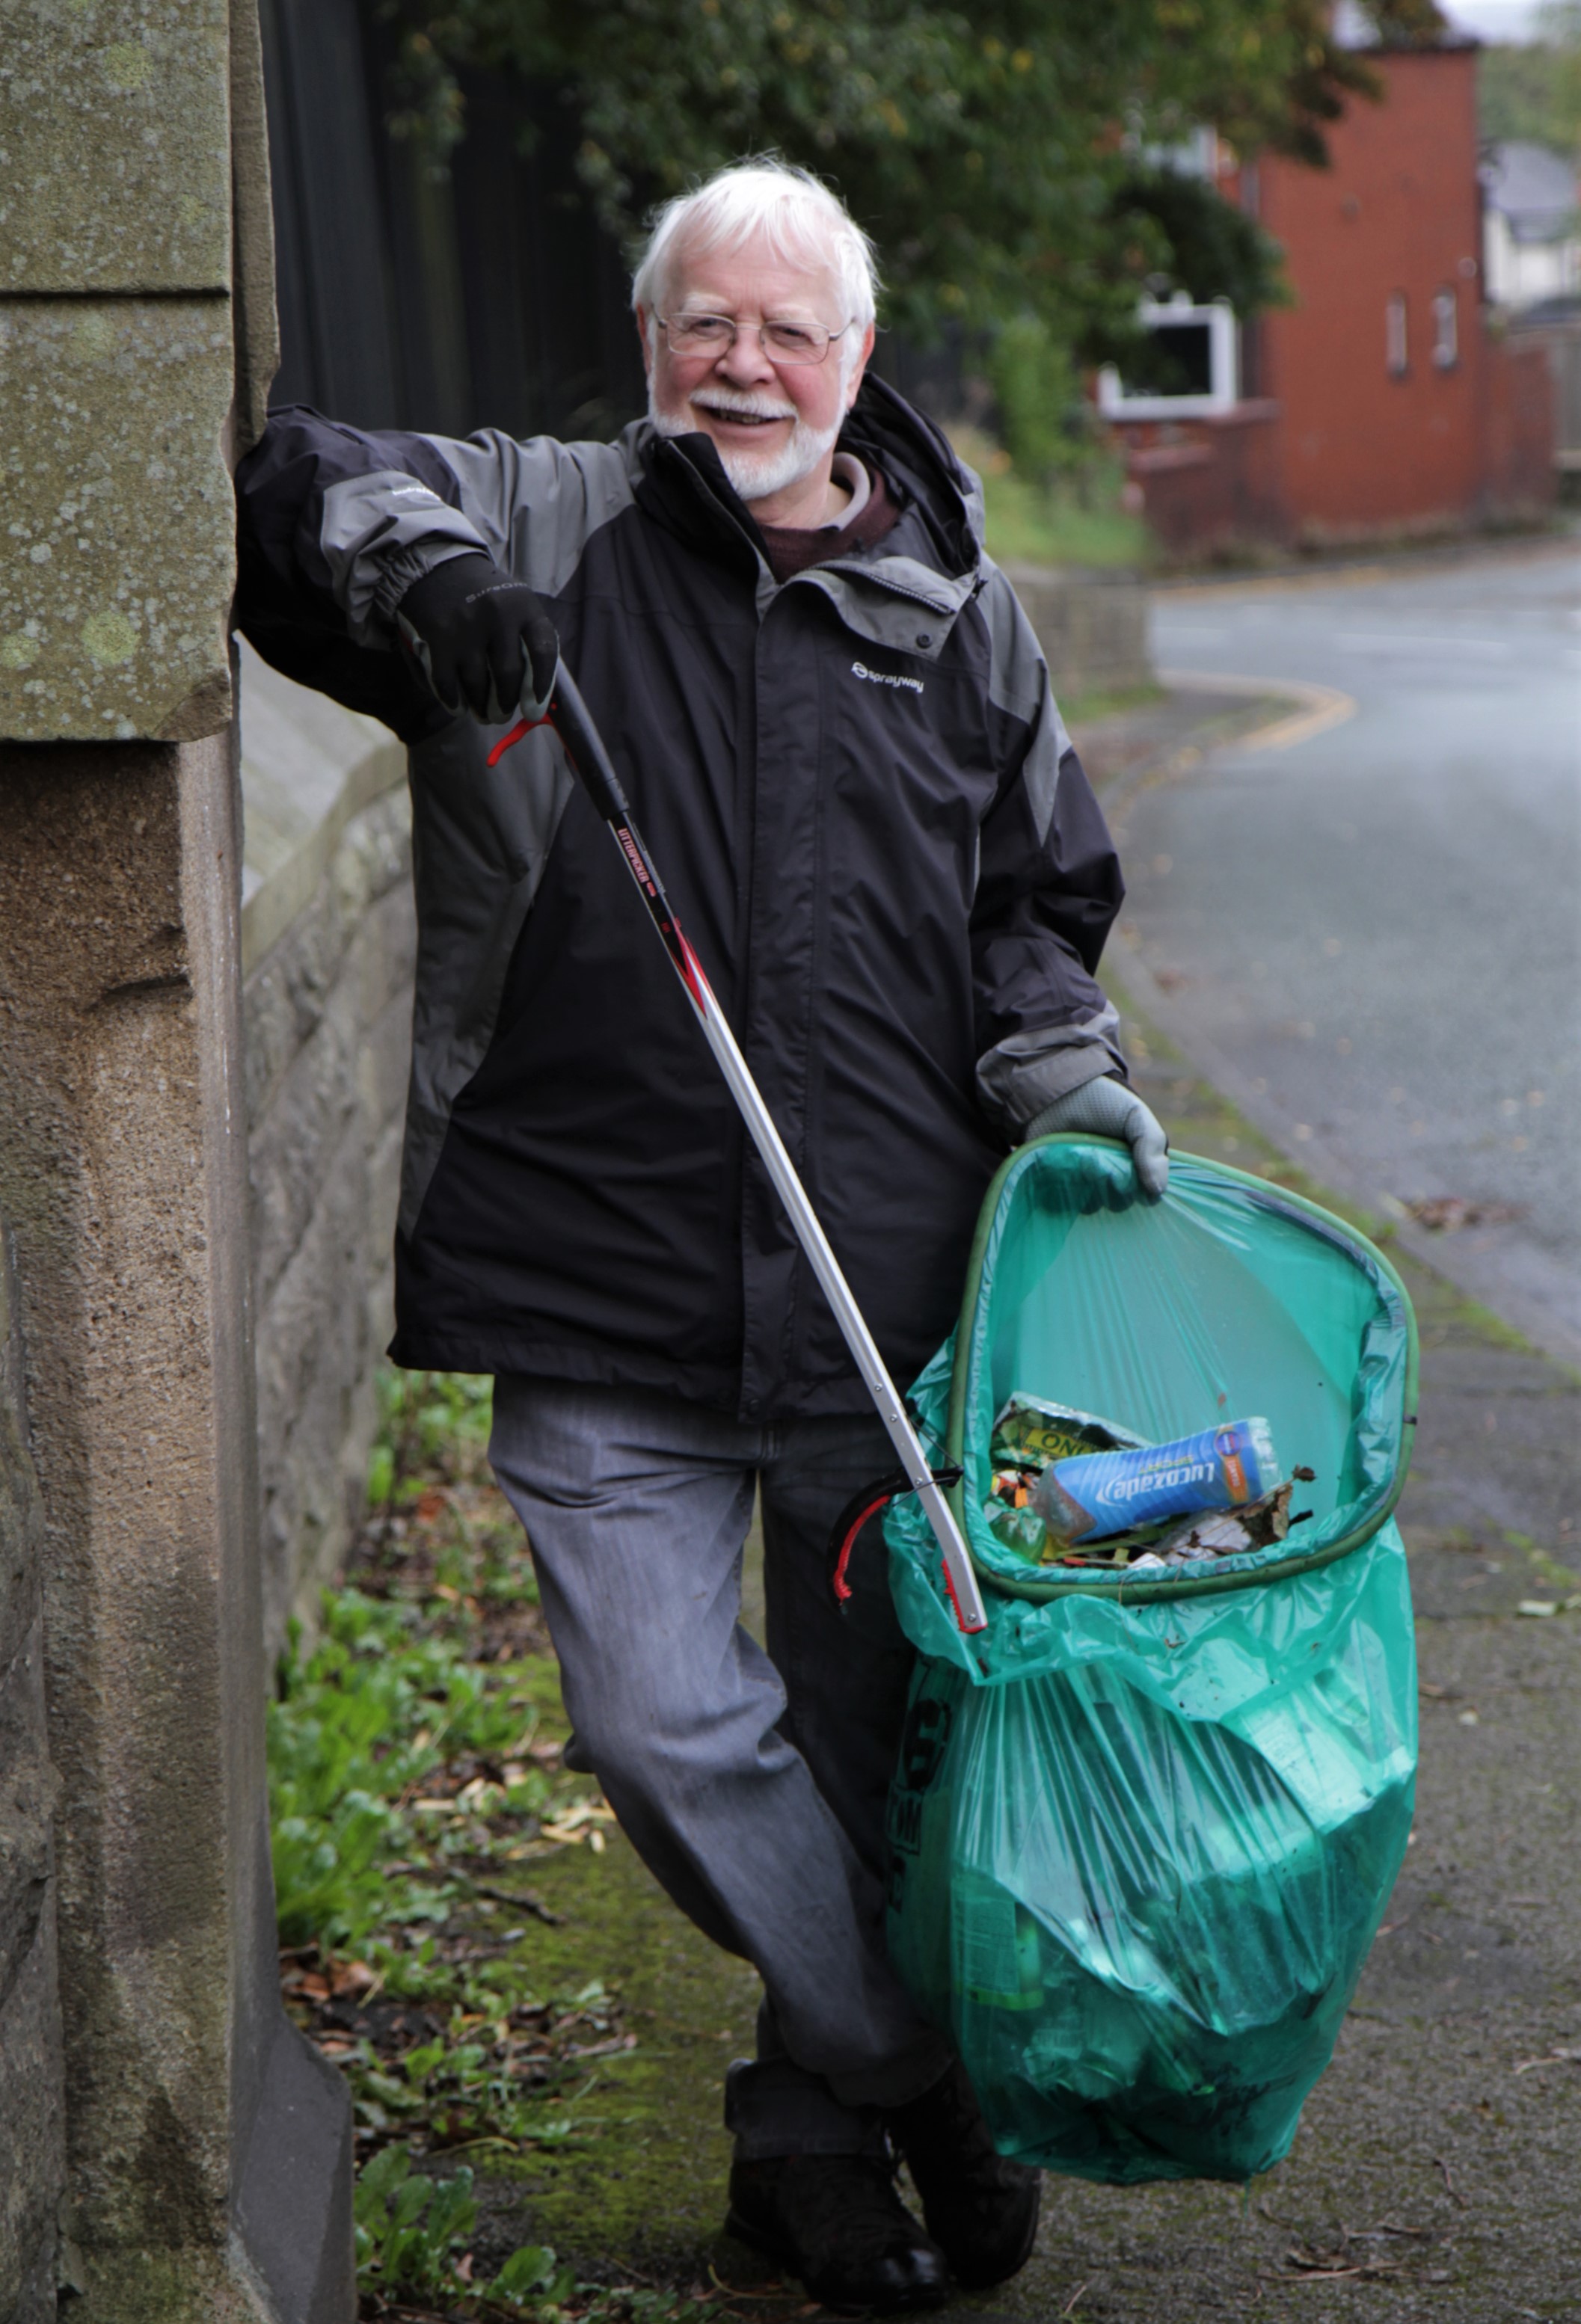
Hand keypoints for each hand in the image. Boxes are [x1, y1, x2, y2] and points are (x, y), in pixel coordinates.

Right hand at [396, 553, 558, 724]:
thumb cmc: (487, 598)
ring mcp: (465, 625)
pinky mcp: (438, 636)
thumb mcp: (516, 608)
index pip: (543, 651)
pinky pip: (447, 683)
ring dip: (480, 707)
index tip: (533, 711)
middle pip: (508, 675)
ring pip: (477, 684)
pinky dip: (454, 702)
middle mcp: (497, 613)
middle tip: (502, 715)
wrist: (439, 568)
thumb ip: (530, 645)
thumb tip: (536, 701)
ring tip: (483, 714)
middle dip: (506, 704)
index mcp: (524, 607)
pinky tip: (459, 707)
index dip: (541, 685)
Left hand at [1023, 1075, 1168, 1197]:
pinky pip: (1063, 1204)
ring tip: (1078, 1158)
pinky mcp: (1057, 1185)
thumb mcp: (1136, 1117)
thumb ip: (1152, 1148)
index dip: (1139, 1184)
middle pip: (1118, 1202)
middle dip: (1111, 1182)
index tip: (1131, 1168)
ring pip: (1091, 1204)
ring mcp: (1083, 1184)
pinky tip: (1062, 1167)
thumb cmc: (1103, 1102)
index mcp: (1135, 1167)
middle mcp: (1110, 1180)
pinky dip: (1063, 1191)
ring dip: (1086, 1185)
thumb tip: (1157, 1192)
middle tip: (1100, 1157)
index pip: (1144, 1194)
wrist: (1059, 1090)